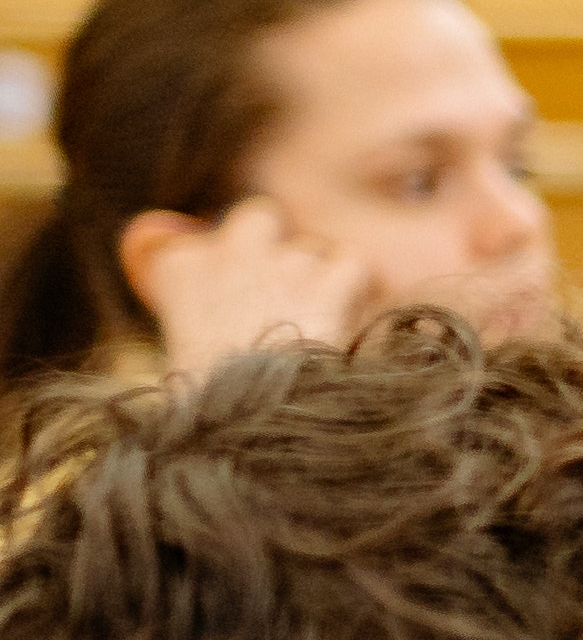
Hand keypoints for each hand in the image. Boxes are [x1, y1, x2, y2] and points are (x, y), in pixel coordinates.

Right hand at [128, 197, 372, 379]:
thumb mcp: (177, 342)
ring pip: (313, 247)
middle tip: (284, 293)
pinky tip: (353, 323)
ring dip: (321, 279)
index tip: (221, 298)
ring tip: (315, 330)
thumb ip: (179, 289)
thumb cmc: (209, 399)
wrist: (249, 423)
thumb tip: (164, 233)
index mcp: (176, 267)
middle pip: (258, 216)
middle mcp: (228, 250)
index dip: (211, 265)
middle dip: (274, 243)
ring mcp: (282, 261)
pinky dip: (361, 292)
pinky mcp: (330, 281)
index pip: (179, 239)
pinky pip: (355, 264)